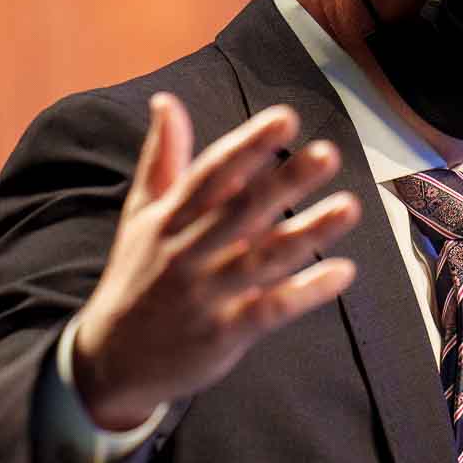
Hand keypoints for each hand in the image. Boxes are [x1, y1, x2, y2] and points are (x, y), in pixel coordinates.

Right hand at [69, 92, 361, 428]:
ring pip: (262, 260)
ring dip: (307, 234)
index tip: (285, 118)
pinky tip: (342, 271)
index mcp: (168, 220)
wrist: (112, 362)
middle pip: (241, 212)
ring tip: (351, 206)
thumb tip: (166, 100)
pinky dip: (305, 292)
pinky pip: (269, 310)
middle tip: (328, 153)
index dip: (247, 147)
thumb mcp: (140, 216)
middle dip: (284, 182)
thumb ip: (161, 159)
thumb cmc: (136, 278)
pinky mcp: (223, 334)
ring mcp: (205, 296)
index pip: (210, 176)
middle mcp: (186, 254)